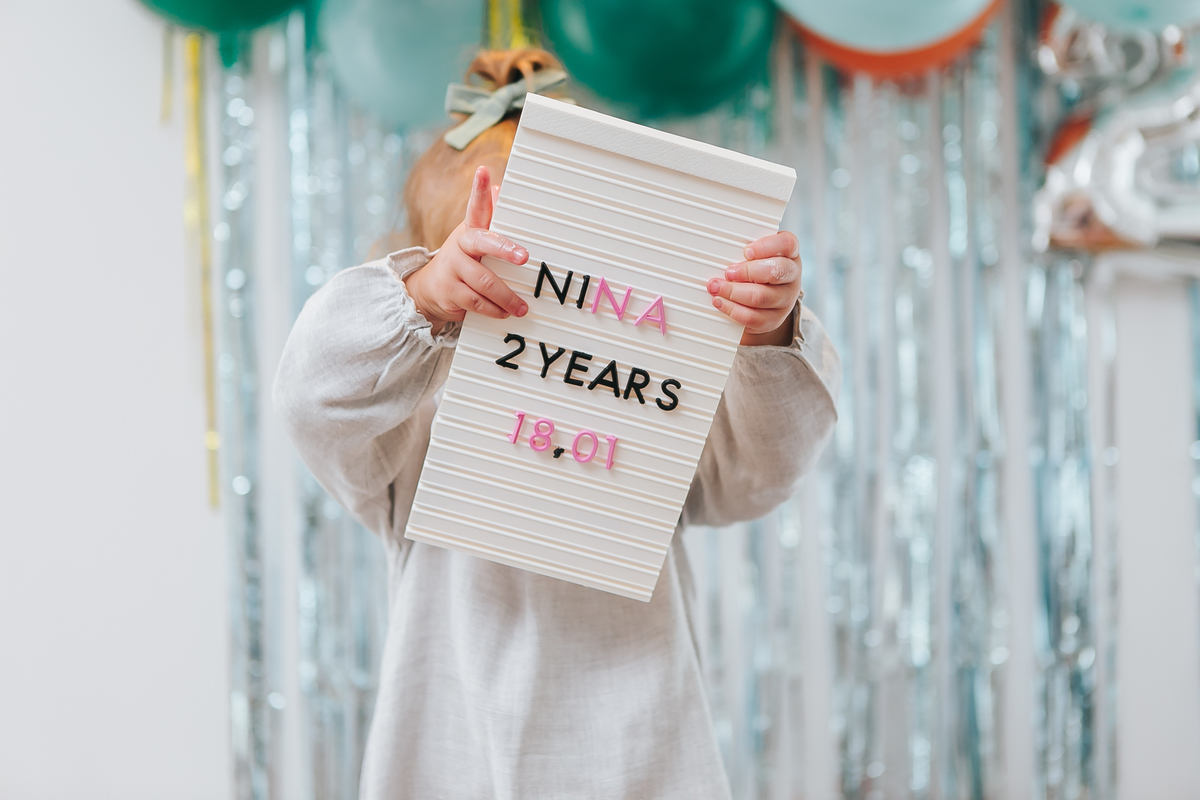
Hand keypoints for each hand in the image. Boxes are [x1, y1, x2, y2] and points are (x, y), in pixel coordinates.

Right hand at [403, 166, 529, 335]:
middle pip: (482, 243)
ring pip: (484, 282)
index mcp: (469, 230)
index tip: (483, 172)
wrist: (427, 289)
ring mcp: (452, 268)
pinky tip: (503, 313)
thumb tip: (499, 187)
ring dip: (506, 296)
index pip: (475, 206)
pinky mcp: (449, 291)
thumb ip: (487, 217)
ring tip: (521, 307)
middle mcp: (459, 245)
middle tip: (523, 256)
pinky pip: (476, 302)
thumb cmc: (461, 260)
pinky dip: (493, 309)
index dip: (479, 190)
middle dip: (504, 249)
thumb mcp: (473, 238)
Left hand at [707, 231, 802, 346]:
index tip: (747, 251)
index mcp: (789, 254)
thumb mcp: (758, 256)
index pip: (787, 244)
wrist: (768, 302)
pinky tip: (720, 302)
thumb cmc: (760, 270)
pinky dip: (732, 310)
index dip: (766, 246)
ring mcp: (786, 300)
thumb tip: (721, 253)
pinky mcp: (774, 320)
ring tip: (716, 287)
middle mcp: (792, 276)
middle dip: (747, 272)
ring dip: (734, 292)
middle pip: (776, 271)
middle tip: (728, 272)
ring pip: (762, 297)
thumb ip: (746, 253)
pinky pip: (753, 317)